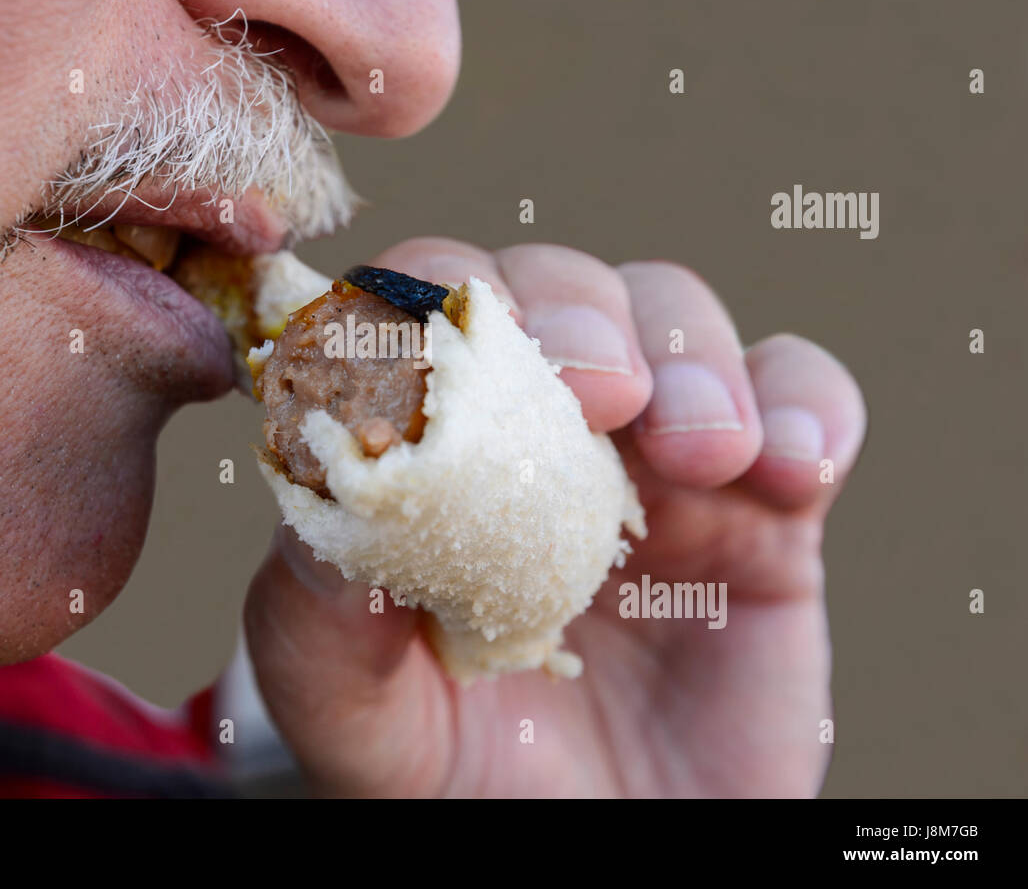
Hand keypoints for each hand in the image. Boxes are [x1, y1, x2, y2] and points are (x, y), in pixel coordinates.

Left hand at [243, 238, 866, 795]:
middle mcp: (540, 428)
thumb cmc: (455, 776)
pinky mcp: (764, 504)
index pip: (416, 312)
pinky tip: (794, 470)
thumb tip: (318, 480)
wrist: (601, 857)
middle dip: (578, 316)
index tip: (449, 351)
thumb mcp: (353, 709)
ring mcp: (655, 458)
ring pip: (678, 319)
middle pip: (558, 290)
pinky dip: (810, 406)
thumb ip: (311, 608)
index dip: (428, 298)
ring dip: (697, 362)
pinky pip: (804, 400)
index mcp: (432, 448)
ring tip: (705, 455)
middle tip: (600, 392)